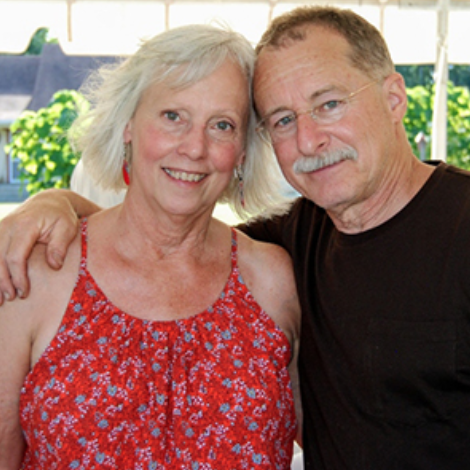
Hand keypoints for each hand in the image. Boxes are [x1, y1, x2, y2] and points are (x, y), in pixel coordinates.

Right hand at [0, 189, 81, 303]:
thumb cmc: (61, 217)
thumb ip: (60, 246)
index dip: (18, 277)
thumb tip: (54, 265)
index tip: (24, 293)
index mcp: (25, 225)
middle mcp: (7, 226)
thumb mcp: (68, 228)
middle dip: (2, 282)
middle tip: (10, 299)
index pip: (15, 257)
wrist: (49, 202)